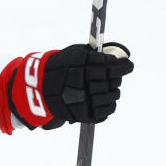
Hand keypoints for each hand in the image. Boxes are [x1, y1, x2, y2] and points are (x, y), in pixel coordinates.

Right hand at [8, 43, 133, 129]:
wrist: (40, 87)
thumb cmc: (61, 67)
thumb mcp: (75, 53)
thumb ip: (95, 53)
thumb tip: (119, 55)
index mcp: (82, 63)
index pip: (112, 64)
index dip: (123, 65)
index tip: (126, 64)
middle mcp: (84, 80)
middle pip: (114, 79)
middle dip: (117, 77)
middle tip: (115, 75)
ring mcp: (84, 98)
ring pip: (113, 94)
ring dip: (113, 91)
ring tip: (107, 88)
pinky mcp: (84, 112)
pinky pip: (108, 109)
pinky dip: (108, 104)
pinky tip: (102, 99)